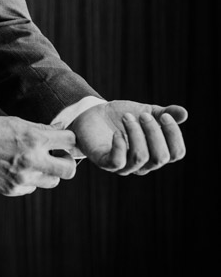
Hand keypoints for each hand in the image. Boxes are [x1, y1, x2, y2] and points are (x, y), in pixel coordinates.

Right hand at [0, 115, 77, 195]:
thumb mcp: (17, 123)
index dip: (71, 140)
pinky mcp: (13, 189)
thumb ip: (41, 129)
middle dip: (67, 163)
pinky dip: (29, 179)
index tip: (67, 142)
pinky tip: (16, 168)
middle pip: (69, 170)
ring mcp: (23, 178)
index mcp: (34, 139)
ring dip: (48, 172)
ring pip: (53, 181)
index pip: (70, 141)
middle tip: (59, 158)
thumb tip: (61, 129)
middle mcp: (32, 160)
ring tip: (34, 162)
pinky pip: (32, 187)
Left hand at [70, 100, 187, 174]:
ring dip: (136, 133)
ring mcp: (123, 165)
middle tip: (142, 115)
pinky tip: (117, 132)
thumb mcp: (145, 111)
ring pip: (140, 158)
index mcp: (155, 152)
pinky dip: (120, 145)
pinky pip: (117, 162)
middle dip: (154, 132)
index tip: (164, 115)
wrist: (92, 113)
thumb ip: (164, 113)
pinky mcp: (104, 162)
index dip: (174, 135)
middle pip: (160, 157)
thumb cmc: (120, 116)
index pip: (176, 153)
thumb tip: (184, 113)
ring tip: (127, 117)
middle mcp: (142, 164)